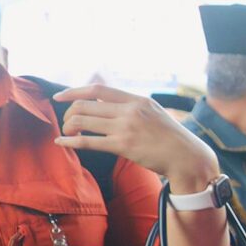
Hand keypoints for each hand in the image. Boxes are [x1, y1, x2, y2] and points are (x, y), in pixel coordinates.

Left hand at [56, 84, 218, 189]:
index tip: (59, 96)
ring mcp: (126, 128)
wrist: (187, 156)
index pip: (97, 89)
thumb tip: (106, 104)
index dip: (74, 91)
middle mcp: (130, 111)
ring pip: (83, 121)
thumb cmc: (170, 137)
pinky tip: (62, 143)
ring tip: (67, 133)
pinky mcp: (124, 146)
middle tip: (68, 122)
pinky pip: (88, 141)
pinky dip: (70, 141)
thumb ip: (132, 107)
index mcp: (137, 100)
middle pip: (85, 105)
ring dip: (69, 126)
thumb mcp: (153, 112)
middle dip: (69, 113)